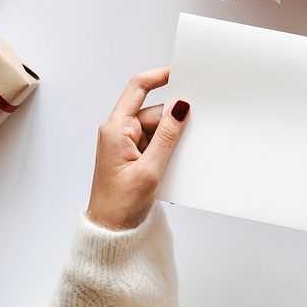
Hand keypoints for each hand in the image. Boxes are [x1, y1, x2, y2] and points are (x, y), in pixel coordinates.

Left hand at [86, 67, 190, 229]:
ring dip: (172, 139)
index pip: (138, 88)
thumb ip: (168, 136)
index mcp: (116, 128)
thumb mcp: (150, 169)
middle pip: (155, 111)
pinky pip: (156, 143)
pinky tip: (173, 166)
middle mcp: (119, 131)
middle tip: (197, 126)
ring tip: (178, 158)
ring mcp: (126, 144)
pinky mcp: (133, 156)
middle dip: (175, 119)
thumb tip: (181, 107)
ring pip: (158, 128)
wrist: (110, 233)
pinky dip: (168, 150)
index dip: (160, 76)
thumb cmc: (120, 205)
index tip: (181, 73)